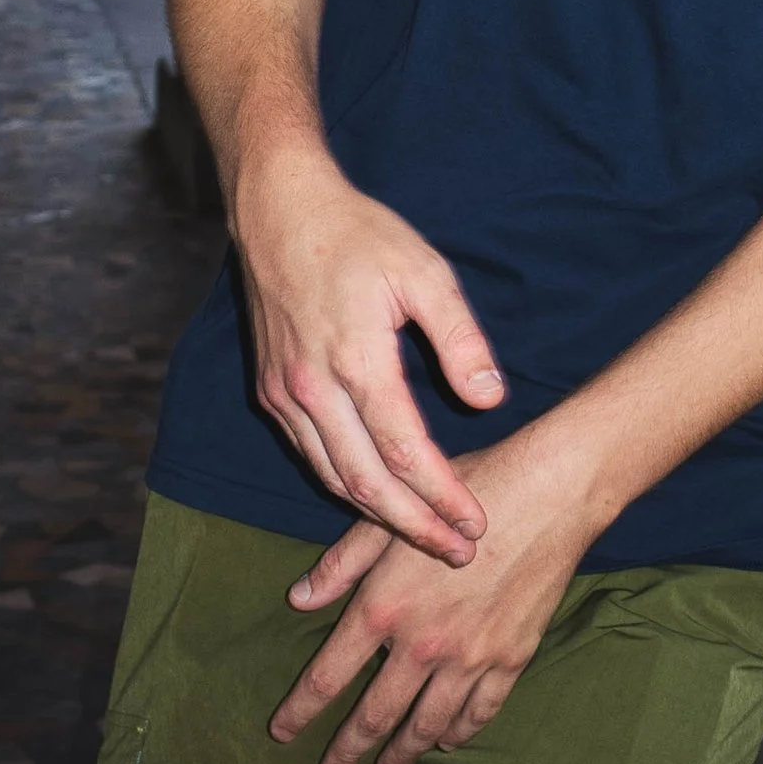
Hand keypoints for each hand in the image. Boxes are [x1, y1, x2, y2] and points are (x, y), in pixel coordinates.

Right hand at [234, 151, 509, 564]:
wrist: (279, 209)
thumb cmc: (358, 234)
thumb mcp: (424, 272)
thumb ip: (460, 338)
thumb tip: (491, 398)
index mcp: (357, 361)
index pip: (407, 455)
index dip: (443, 498)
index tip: (476, 526)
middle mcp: (313, 390)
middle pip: (367, 484)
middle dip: (415, 527)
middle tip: (459, 554)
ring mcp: (285, 395)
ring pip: (333, 478)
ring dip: (379, 516)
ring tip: (424, 535)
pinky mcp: (271, 392)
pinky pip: (311, 456)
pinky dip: (345, 486)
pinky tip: (376, 495)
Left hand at [270, 429, 596, 763]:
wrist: (549, 494)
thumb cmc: (466, 492)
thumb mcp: (390, 520)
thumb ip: (342, 564)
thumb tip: (299, 600)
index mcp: (384, 608)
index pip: (329, 675)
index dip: (301, 710)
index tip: (281, 732)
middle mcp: (423, 644)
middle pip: (375, 715)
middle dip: (347, 751)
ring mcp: (470, 658)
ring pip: (427, 725)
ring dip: (402, 753)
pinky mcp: (511, 659)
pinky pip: (478, 713)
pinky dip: (459, 734)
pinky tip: (447, 742)